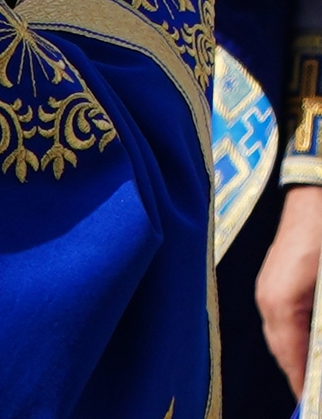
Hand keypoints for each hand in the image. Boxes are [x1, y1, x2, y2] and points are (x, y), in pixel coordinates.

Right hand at [258, 185, 321, 395]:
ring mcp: (267, 287)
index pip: (293, 362)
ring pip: (280, 338)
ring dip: (296, 359)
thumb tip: (316, 352)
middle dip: (300, 376)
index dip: (306, 387)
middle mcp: (267, 299)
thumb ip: (318, 328)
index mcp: (281, 303)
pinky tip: (307, 347)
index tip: (314, 405)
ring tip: (311, 377)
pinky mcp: (274, 278)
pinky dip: (294, 340)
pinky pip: (281, 320)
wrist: (318, 188)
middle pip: (283, 353)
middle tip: (312, 396)